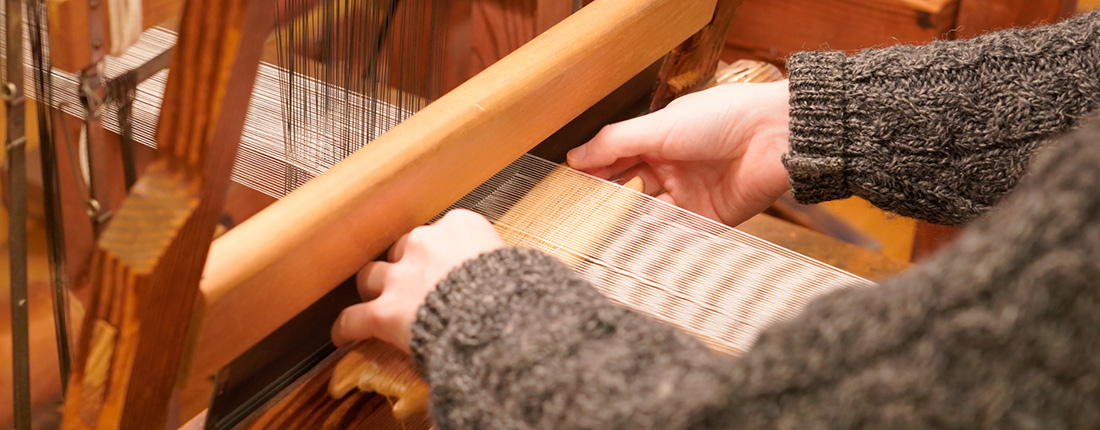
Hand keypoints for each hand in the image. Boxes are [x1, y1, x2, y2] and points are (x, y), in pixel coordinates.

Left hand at [331, 209, 506, 352]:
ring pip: (372, 275)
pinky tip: (342, 336)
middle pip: (405, 247)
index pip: (447, 229)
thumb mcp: (523, 268)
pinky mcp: (385, 311)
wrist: (499, 320)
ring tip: (374, 299)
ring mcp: (402, 276)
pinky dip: (347, 327)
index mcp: (462, 226)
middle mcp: (426, 244)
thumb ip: (509, 268)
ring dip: (374, 287)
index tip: (451, 263)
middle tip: (414, 283)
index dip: (446, 251)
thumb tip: (535, 276)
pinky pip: (354, 318)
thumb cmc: (520, 296)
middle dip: (407, 264)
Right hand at [567, 80, 791, 225]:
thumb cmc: (720, 119)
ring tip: (606, 232)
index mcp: (658, 140)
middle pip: (630, 191)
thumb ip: (614, 144)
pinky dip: (659, 239)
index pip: (617, 160)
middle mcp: (672, 169)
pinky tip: (640, 239)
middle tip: (580, 217)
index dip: (593, 173)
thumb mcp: (657, 126)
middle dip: (607, 203)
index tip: (567, 188)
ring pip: (649, 216)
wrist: (775, 136)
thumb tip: (574, 156)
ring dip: (630, 223)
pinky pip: (678, 235)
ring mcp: (690, 196)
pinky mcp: (709, 220)